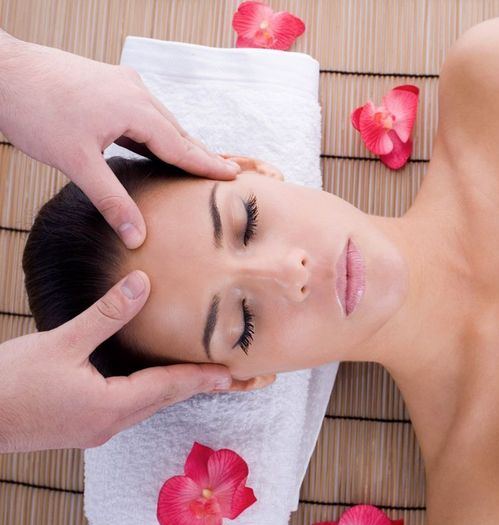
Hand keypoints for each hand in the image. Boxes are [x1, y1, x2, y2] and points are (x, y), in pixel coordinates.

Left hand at [0, 30, 239, 248]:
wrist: (1, 71)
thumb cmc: (34, 110)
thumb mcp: (76, 162)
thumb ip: (111, 200)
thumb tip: (137, 236)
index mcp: (134, 108)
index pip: (181, 145)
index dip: (207, 165)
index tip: (233, 176)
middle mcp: (134, 91)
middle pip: (177, 131)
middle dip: (200, 153)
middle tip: (226, 172)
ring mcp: (122, 84)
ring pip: (161, 120)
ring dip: (179, 142)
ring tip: (198, 162)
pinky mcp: (108, 83)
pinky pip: (144, 112)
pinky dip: (156, 131)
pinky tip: (157, 144)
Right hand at [0, 271, 231, 452]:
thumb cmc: (7, 384)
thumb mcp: (60, 342)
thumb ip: (106, 314)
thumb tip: (142, 283)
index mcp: (109, 406)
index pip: (170, 387)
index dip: (203, 377)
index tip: (234, 375)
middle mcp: (108, 424)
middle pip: (164, 400)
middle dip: (198, 385)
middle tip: (232, 378)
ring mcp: (93, 430)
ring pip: (146, 406)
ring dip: (173, 391)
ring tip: (200, 378)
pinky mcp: (79, 429)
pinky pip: (126, 410)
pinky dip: (147, 395)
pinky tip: (148, 384)